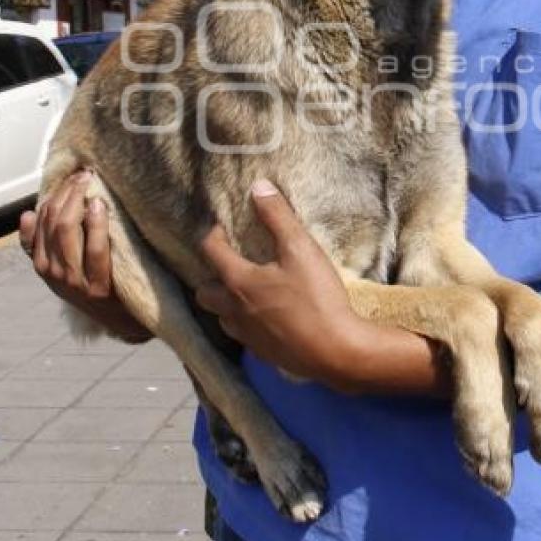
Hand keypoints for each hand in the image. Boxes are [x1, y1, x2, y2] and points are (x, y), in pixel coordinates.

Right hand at [19, 171, 150, 343]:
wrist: (120, 318)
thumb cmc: (93, 283)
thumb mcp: (62, 266)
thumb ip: (43, 244)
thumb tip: (27, 215)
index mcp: (41, 265)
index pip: (41, 220)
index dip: (56, 194)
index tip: (72, 176)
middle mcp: (53, 273)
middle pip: (54, 222)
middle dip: (68, 193)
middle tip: (85, 174)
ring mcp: (74, 282)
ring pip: (68, 231)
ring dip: (79, 202)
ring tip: (91, 183)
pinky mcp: (98, 289)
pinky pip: (94, 250)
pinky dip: (96, 224)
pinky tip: (100, 206)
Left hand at [197, 180, 371, 386]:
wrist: (335, 351)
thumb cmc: (316, 297)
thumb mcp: (300, 249)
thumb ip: (278, 217)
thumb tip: (258, 187)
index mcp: (238, 282)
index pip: (210, 251)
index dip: (212, 234)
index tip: (222, 227)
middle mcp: (233, 310)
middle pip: (205, 292)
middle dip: (212, 275)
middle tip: (231, 264)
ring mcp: (246, 336)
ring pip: (222, 317)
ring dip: (227, 302)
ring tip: (246, 291)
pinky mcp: (262, 354)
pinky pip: (243, 335)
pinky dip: (247, 323)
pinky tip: (267, 317)